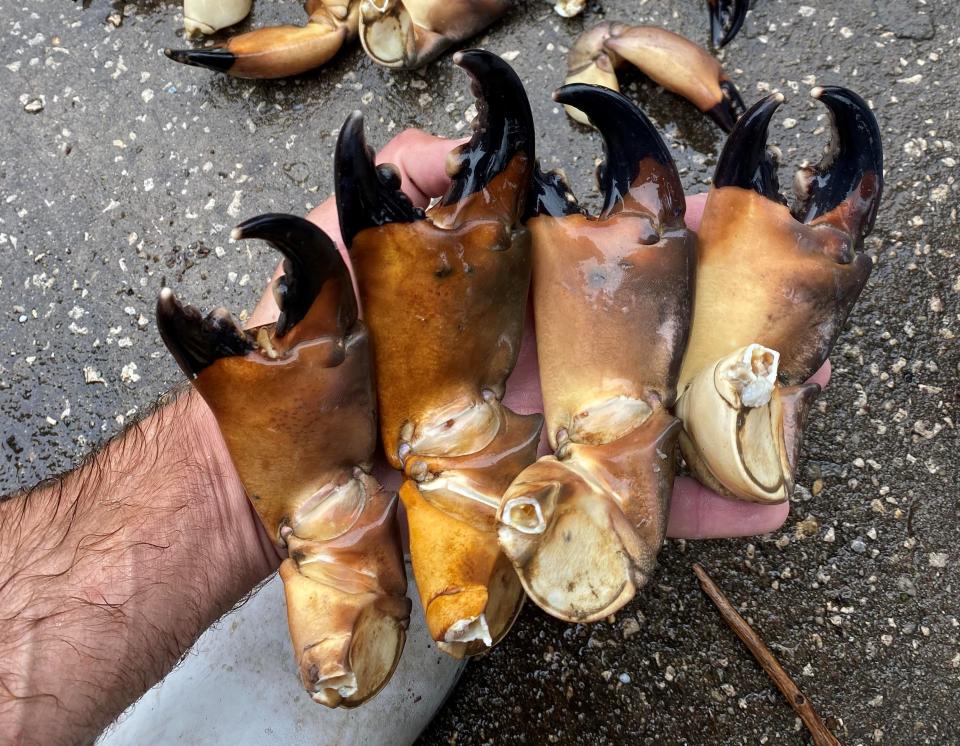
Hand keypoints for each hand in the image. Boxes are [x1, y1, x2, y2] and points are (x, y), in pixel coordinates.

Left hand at [248, 129, 827, 539]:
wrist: (265, 485)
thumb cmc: (295, 367)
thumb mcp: (329, 264)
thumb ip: (386, 194)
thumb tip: (446, 141)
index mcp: (493, 305)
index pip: (595, 271)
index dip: (662, 257)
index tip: (727, 240)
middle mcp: (525, 367)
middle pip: (639, 355)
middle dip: (719, 348)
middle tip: (797, 345)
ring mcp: (533, 438)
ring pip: (644, 433)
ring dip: (723, 430)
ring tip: (797, 422)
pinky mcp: (533, 506)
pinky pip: (615, 511)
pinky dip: (682, 512)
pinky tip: (754, 508)